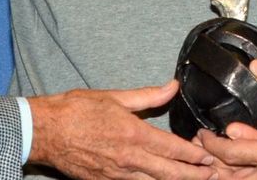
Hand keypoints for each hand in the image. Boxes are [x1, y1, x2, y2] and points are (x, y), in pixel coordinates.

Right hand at [28, 80, 216, 179]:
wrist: (45, 131)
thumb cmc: (76, 110)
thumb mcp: (114, 97)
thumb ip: (148, 95)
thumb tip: (172, 86)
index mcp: (134, 135)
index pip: (173, 149)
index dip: (194, 156)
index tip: (209, 157)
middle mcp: (129, 160)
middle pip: (169, 173)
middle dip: (193, 176)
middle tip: (212, 176)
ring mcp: (117, 175)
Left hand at [199, 46, 256, 179]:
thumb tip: (256, 66)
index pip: (233, 154)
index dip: (213, 145)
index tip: (203, 134)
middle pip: (236, 177)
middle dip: (216, 164)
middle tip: (203, 149)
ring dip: (231, 173)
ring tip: (218, 160)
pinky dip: (250, 177)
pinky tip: (243, 169)